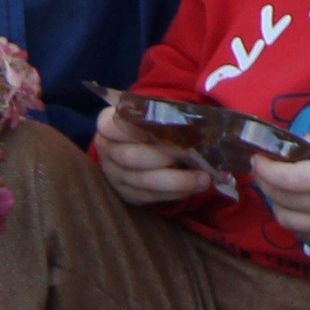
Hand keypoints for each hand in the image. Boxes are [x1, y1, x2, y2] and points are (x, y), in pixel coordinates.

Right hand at [92, 97, 211, 208]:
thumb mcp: (153, 112)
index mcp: (107, 124)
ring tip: (203, 178)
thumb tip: (195, 114)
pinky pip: (151, 197)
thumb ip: (166, 112)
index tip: (166, 127)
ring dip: (177, 181)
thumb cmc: (151, 125)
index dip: (139, 128)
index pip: (114, 125)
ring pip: (143, 182)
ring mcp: (114, 176)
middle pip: (130, 157)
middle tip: (190, 154)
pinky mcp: (127, 194)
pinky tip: (194, 187)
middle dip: (163, 157)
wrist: (141, 146)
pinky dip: (175, 193)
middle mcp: (107, 151)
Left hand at [250, 126, 309, 252]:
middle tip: (265, 169)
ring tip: (281, 189)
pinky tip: (302, 206)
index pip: (285, 178)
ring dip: (276, 202)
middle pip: (279, 198)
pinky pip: (302, 234)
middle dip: (265, 182)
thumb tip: (297, 144)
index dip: (264, 168)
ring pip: (285, 219)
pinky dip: (294, 219)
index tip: (257, 158)